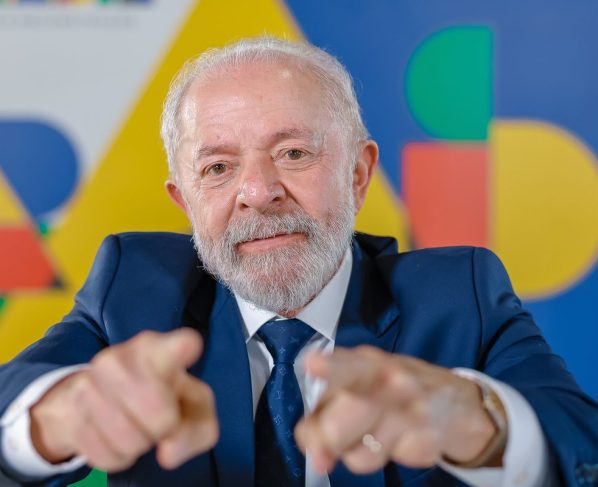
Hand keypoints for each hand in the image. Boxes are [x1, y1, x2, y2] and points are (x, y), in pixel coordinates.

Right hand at [30, 328, 217, 471]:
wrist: (102, 394)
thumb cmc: (163, 396)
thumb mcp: (193, 408)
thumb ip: (199, 428)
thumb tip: (168, 451)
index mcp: (161, 349)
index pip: (177, 344)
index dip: (184, 348)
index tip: (189, 345)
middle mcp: (123, 357)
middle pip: (161, 417)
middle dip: (164, 428)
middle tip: (158, 416)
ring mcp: (92, 381)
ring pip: (130, 440)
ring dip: (138, 444)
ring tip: (135, 423)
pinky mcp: (70, 408)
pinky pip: (105, 455)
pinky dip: (115, 455)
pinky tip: (113, 433)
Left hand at [295, 346, 500, 474]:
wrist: (455, 401)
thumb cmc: (396, 388)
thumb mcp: (363, 378)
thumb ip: (329, 400)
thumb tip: (306, 435)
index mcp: (366, 363)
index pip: (345, 364)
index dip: (328, 366)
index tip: (313, 364)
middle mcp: (389, 380)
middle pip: (347, 415)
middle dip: (326, 439)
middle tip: (320, 448)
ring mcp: (410, 409)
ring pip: (362, 451)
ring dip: (353, 452)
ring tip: (366, 437)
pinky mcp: (426, 437)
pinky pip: (388, 460)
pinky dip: (382, 456)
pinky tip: (393, 440)